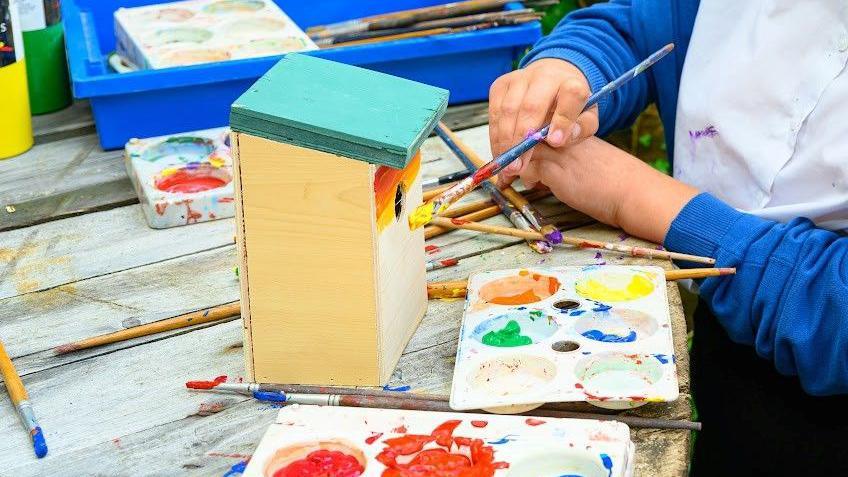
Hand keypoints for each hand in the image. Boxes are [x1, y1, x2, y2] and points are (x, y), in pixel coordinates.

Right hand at [488, 58, 598, 184]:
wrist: (552, 79)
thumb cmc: (569, 107)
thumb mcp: (585, 118)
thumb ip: (580, 129)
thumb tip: (559, 140)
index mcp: (572, 83)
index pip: (571, 96)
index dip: (562, 120)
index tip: (555, 142)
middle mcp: (545, 76)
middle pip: (531, 107)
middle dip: (521, 140)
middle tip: (518, 167)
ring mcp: (520, 78)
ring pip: (508, 111)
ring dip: (504, 141)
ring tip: (506, 165)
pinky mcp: (501, 84)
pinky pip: (494, 112)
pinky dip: (495, 136)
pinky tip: (500, 153)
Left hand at [518, 137, 698, 242]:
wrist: (632, 192)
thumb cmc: (611, 181)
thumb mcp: (581, 163)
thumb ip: (559, 160)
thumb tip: (533, 172)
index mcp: (572, 127)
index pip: (537, 122)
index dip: (519, 138)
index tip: (510, 152)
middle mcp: (564, 133)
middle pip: (524, 132)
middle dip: (509, 151)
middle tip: (500, 169)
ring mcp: (559, 150)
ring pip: (521, 149)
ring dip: (512, 165)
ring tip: (507, 178)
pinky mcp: (557, 169)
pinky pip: (527, 168)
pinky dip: (522, 178)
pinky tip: (526, 186)